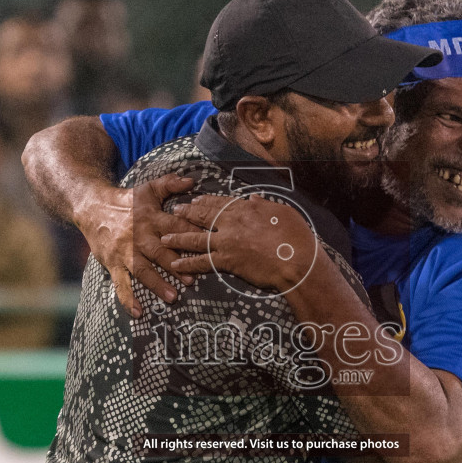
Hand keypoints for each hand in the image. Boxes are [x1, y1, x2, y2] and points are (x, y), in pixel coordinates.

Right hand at [76, 174, 196, 316]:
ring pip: (142, 270)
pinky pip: (121, 284)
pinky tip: (138, 313)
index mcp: (151, 218)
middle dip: (175, 265)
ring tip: (172, 297)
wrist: (92, 207)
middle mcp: (138, 236)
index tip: (207, 245)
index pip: (174, 227)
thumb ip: (170, 184)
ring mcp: (125, 252)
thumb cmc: (126, 201)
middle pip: (159, 251)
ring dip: (156, 284)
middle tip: (192, 279)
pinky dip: (128, 299)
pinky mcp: (113, 263)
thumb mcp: (148, 189)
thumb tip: (192, 181)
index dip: (190, 235)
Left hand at [164, 192, 318, 294]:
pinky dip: (187, 262)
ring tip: (164, 237)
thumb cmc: (295, 236)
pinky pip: (202, 261)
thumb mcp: (282, 212)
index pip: (220, 202)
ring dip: (178, 237)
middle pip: (203, 216)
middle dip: (186, 213)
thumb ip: (264, 204)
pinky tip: (175, 263)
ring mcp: (227, 242)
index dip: (205, 201)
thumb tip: (253, 198)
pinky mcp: (227, 261)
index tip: (195, 199)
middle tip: (173, 212)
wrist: (297, 261)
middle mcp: (232, 223)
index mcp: (245, 208)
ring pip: (196, 238)